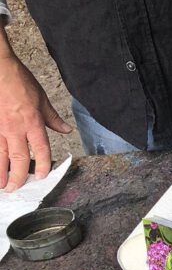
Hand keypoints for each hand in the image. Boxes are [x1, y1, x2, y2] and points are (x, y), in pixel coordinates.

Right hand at [0, 31, 71, 190]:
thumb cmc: (18, 81)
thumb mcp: (42, 99)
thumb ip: (52, 118)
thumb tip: (65, 129)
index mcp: (32, 122)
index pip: (41, 149)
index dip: (43, 165)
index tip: (42, 176)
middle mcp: (15, 128)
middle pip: (19, 157)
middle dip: (19, 176)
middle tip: (17, 188)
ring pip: (0, 155)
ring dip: (1, 172)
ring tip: (2, 185)